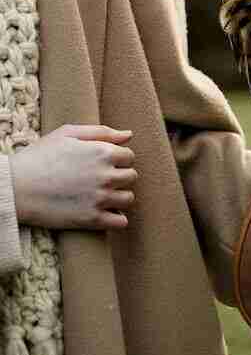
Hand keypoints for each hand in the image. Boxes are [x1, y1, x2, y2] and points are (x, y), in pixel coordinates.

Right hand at [9, 124, 137, 229]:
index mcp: (103, 152)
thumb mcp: (68, 134)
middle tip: (104, 179)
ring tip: (104, 196)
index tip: (106, 163)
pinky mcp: (91, 219)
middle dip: (121, 176)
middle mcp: (106, 175)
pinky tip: (106, 214)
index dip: (119, 159)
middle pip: (131, 177)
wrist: (15, 187)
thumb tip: (129, 135)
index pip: (129, 156)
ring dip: (120, 197)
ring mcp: (100, 199)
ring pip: (128, 199)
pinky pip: (120, 222)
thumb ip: (102, 132)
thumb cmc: (39, 156)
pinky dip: (117, 219)